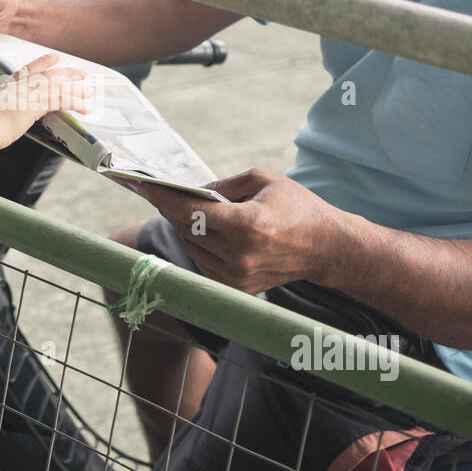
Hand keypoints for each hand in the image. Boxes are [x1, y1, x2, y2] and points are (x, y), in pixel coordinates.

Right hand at [0, 52, 92, 149]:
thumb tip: (0, 120)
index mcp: (7, 87)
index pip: (28, 70)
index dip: (42, 62)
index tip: (54, 58)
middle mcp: (19, 87)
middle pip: (48, 75)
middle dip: (66, 74)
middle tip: (81, 74)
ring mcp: (28, 95)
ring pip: (57, 88)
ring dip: (75, 90)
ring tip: (88, 93)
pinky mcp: (36, 105)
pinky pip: (60, 101)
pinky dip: (74, 103)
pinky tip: (84, 106)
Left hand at [126, 168, 344, 293]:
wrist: (326, 248)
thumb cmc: (297, 207)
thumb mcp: (263, 181)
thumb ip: (224, 185)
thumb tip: (192, 190)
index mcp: (247, 226)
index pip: (192, 212)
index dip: (165, 197)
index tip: (145, 186)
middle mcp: (239, 255)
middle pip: (187, 229)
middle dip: (173, 209)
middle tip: (161, 192)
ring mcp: (237, 276)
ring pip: (191, 247)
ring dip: (186, 228)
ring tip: (187, 210)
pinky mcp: (237, 288)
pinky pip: (203, 263)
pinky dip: (200, 245)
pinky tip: (207, 231)